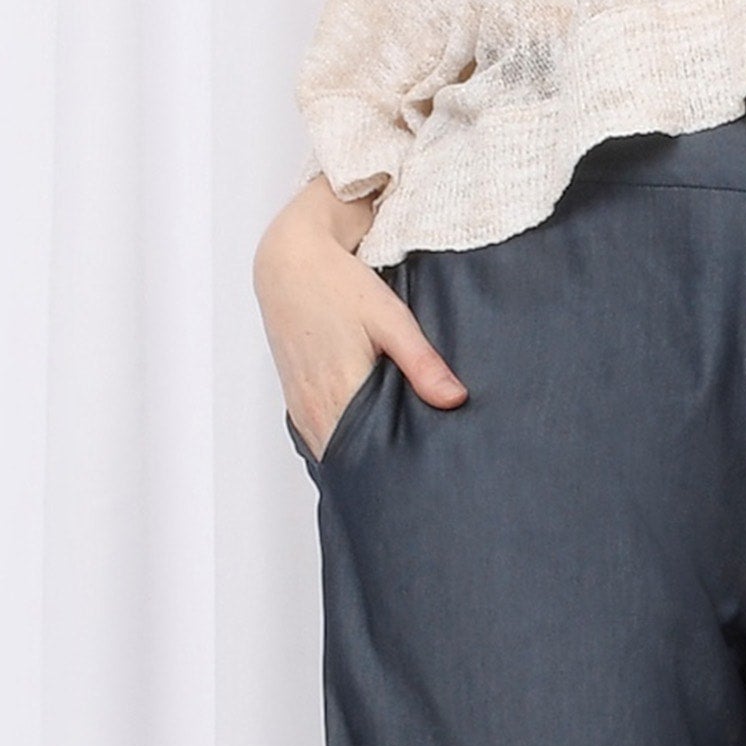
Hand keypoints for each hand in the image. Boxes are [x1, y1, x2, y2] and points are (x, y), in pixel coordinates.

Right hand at [252, 190, 466, 464]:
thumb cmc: (338, 285)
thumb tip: (455, 399)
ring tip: (398, 468)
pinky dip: (342, 443)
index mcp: (339, 392)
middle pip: (350, 461)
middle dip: (381, 471)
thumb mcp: (390, 318)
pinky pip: (320, 436)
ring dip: (360, 458)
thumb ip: (422, 363)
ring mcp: (301, 406)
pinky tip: (368, 442)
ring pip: (333, 451)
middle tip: (419, 481)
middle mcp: (314, 408)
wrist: (289, 263)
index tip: (422, 481)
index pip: (367, 457)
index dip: (394, 472)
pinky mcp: (296, 399)